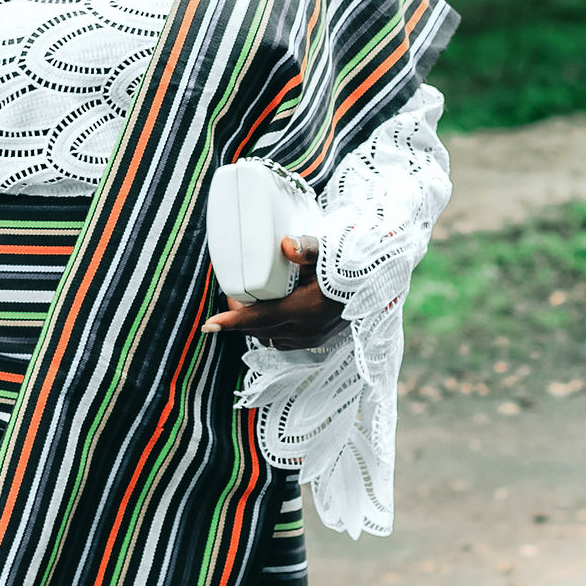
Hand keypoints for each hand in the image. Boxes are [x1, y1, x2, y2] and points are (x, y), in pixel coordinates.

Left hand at [199, 236, 344, 343]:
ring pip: (268, 336)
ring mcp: (310, 338)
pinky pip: (281, 340)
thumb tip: (284, 244)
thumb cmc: (348, 267)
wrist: (374, 285)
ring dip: (253, 324)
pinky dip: (269, 329)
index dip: (233, 320)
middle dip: (239, 316)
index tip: (210, 324)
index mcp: (305, 309)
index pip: (260, 317)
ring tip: (249, 302)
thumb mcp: (328, 253)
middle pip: (258, 328)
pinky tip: (268, 313)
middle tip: (232, 293)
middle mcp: (306, 330)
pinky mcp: (314, 341)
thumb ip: (306, 248)